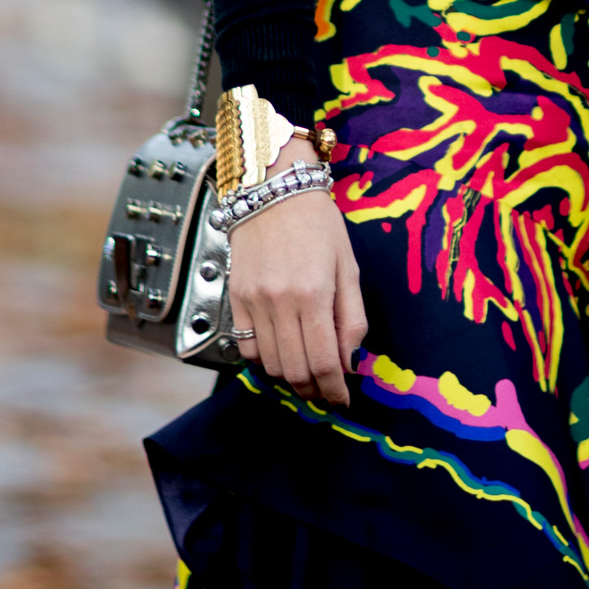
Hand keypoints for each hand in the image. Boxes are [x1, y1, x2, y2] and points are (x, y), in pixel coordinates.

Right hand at [229, 137, 365, 404]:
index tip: (342, 400)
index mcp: (314, 293)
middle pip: (294, 370)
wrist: (274, 189)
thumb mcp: (348, 266)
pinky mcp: (236, 296)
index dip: (334, 390)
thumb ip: (352, 316)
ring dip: (290, 377)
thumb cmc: (318, 223)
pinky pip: (245, 345)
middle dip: (313, 389)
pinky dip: (263, 358)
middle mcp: (280, 301)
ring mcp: (254, 300)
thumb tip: (350, 360)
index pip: (324, 362)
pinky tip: (280, 350)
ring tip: (306, 373)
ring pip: (269, 363)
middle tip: (326, 392)